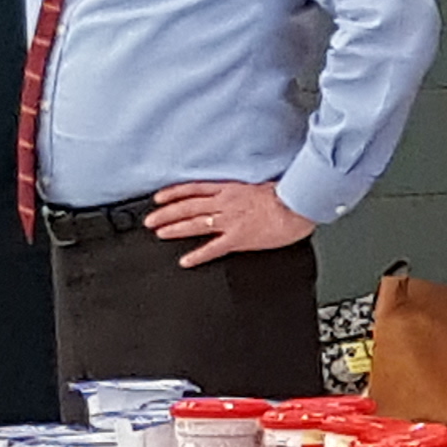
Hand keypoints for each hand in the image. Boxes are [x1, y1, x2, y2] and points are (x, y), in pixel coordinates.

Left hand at [149, 178, 312, 268]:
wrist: (297, 205)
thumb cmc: (283, 195)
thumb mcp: (256, 186)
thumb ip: (238, 192)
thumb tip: (230, 196)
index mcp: (229, 189)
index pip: (194, 189)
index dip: (173, 194)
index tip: (159, 199)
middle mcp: (225, 203)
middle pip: (188, 207)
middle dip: (166, 213)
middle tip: (149, 221)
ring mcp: (230, 221)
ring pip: (195, 224)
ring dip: (175, 229)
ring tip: (159, 234)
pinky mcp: (238, 238)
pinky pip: (213, 248)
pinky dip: (197, 255)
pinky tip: (185, 260)